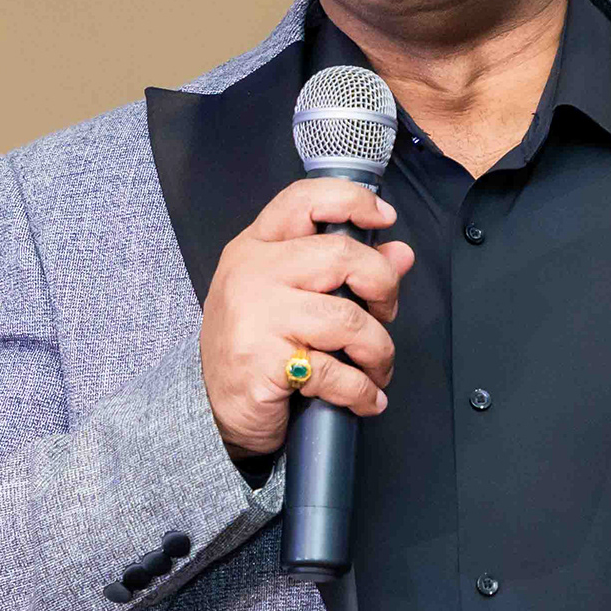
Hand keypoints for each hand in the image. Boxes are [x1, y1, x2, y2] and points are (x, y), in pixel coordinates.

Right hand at [198, 177, 411, 461]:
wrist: (210, 410)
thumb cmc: (252, 349)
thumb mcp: (291, 298)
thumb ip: (345, 272)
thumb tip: (400, 255)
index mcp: (255, 248)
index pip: (304, 200)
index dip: (352, 201)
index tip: (383, 218)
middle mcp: (252, 273)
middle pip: (342, 255)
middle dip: (383, 287)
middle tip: (385, 314)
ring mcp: (256, 316)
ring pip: (348, 318)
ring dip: (378, 350)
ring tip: (377, 367)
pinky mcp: (265, 362)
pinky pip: (337, 372)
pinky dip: (363, 391)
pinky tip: (365, 398)